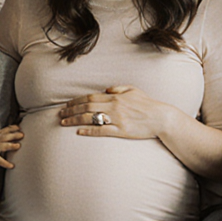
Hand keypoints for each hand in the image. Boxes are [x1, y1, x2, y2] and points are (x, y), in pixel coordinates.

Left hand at [58, 86, 174, 139]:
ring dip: (75, 120)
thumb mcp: (133, 90)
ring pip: (91, 118)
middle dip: (71, 110)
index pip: (90, 97)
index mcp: (115, 96)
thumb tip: (105, 89)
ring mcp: (117, 119)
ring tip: (64, 122)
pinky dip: (89, 130)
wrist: (161, 118)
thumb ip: (118, 88)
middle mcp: (114, 106)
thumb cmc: (148, 104)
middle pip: (87, 107)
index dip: (76, 100)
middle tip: (60, 114)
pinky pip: (101, 130)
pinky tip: (79, 132)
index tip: (67, 104)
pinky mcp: (121, 131)